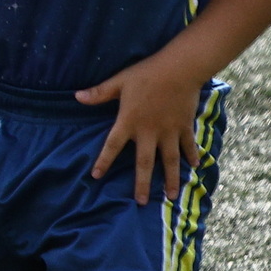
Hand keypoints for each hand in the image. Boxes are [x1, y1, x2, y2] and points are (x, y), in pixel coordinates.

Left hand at [78, 53, 211, 203]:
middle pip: (144, 163)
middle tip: (141, 202)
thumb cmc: (148, 74)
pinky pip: (188, 144)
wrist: (180, 68)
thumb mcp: (120, 81)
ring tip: (172, 196)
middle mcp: (149, 132)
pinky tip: (194, 166)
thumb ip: (100, 93)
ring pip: (169, 160)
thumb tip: (76, 97)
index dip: (103, 161)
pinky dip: (191, 155)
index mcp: (129, 122)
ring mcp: (169, 131)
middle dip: (142, 184)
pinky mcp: (185, 126)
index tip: (96, 176)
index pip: (112, 145)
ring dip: (171, 179)